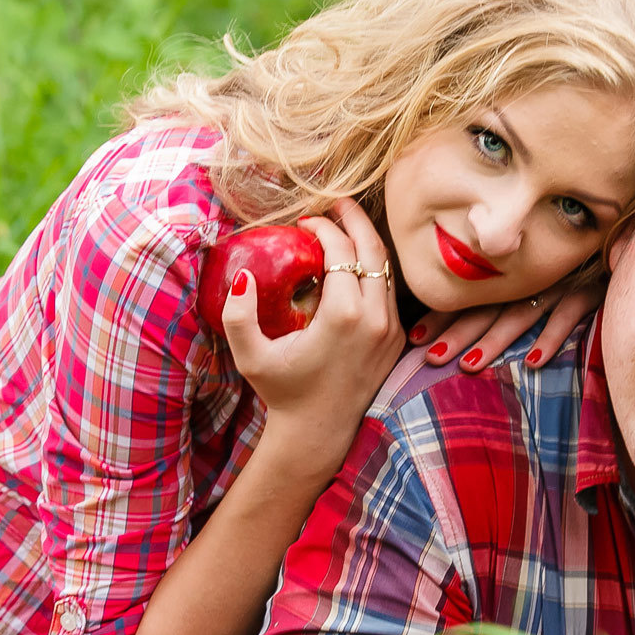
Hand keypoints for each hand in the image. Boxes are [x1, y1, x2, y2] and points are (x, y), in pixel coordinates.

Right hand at [217, 200, 403, 465]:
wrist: (319, 432)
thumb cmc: (283, 392)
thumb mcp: (250, 356)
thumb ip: (238, 315)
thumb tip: (245, 276)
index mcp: (344, 315)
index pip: (341, 251)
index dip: (323, 227)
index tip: (304, 222)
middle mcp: (375, 318)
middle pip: (373, 249)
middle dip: (354, 220)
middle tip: (337, 202)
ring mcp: (390, 328)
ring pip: (386, 268)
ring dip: (366, 242)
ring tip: (346, 225)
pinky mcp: (395, 339)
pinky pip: (389, 291)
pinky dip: (374, 269)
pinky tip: (355, 262)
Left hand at [413, 280, 603, 370]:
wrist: (627, 253)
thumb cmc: (581, 272)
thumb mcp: (541, 284)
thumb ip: (510, 303)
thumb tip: (468, 342)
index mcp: (515, 280)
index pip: (471, 298)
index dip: (443, 317)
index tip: (415, 338)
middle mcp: (531, 281)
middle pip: (487, 308)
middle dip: (456, 333)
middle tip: (429, 358)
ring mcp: (560, 284)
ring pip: (519, 314)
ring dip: (494, 341)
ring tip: (468, 366)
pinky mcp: (590, 291)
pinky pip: (568, 313)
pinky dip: (551, 336)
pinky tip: (532, 362)